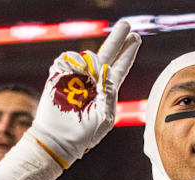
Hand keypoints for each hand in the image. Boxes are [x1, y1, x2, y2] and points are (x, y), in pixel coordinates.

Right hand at [28, 21, 140, 168]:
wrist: (59, 139)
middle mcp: (94, 79)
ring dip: (88, 62)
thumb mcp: (105, 117)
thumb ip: (109, 94)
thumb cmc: (85, 133)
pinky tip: (72, 72)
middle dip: (117, 39)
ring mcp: (77, 76)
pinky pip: (66, 59)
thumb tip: (107, 70)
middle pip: (108, 53)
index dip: (128, 52)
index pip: (121, 67)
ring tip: (86, 76)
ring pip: (86, 56)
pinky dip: (70, 62)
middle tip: (126, 25)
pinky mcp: (59, 75)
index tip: (136, 38)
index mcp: (108, 89)